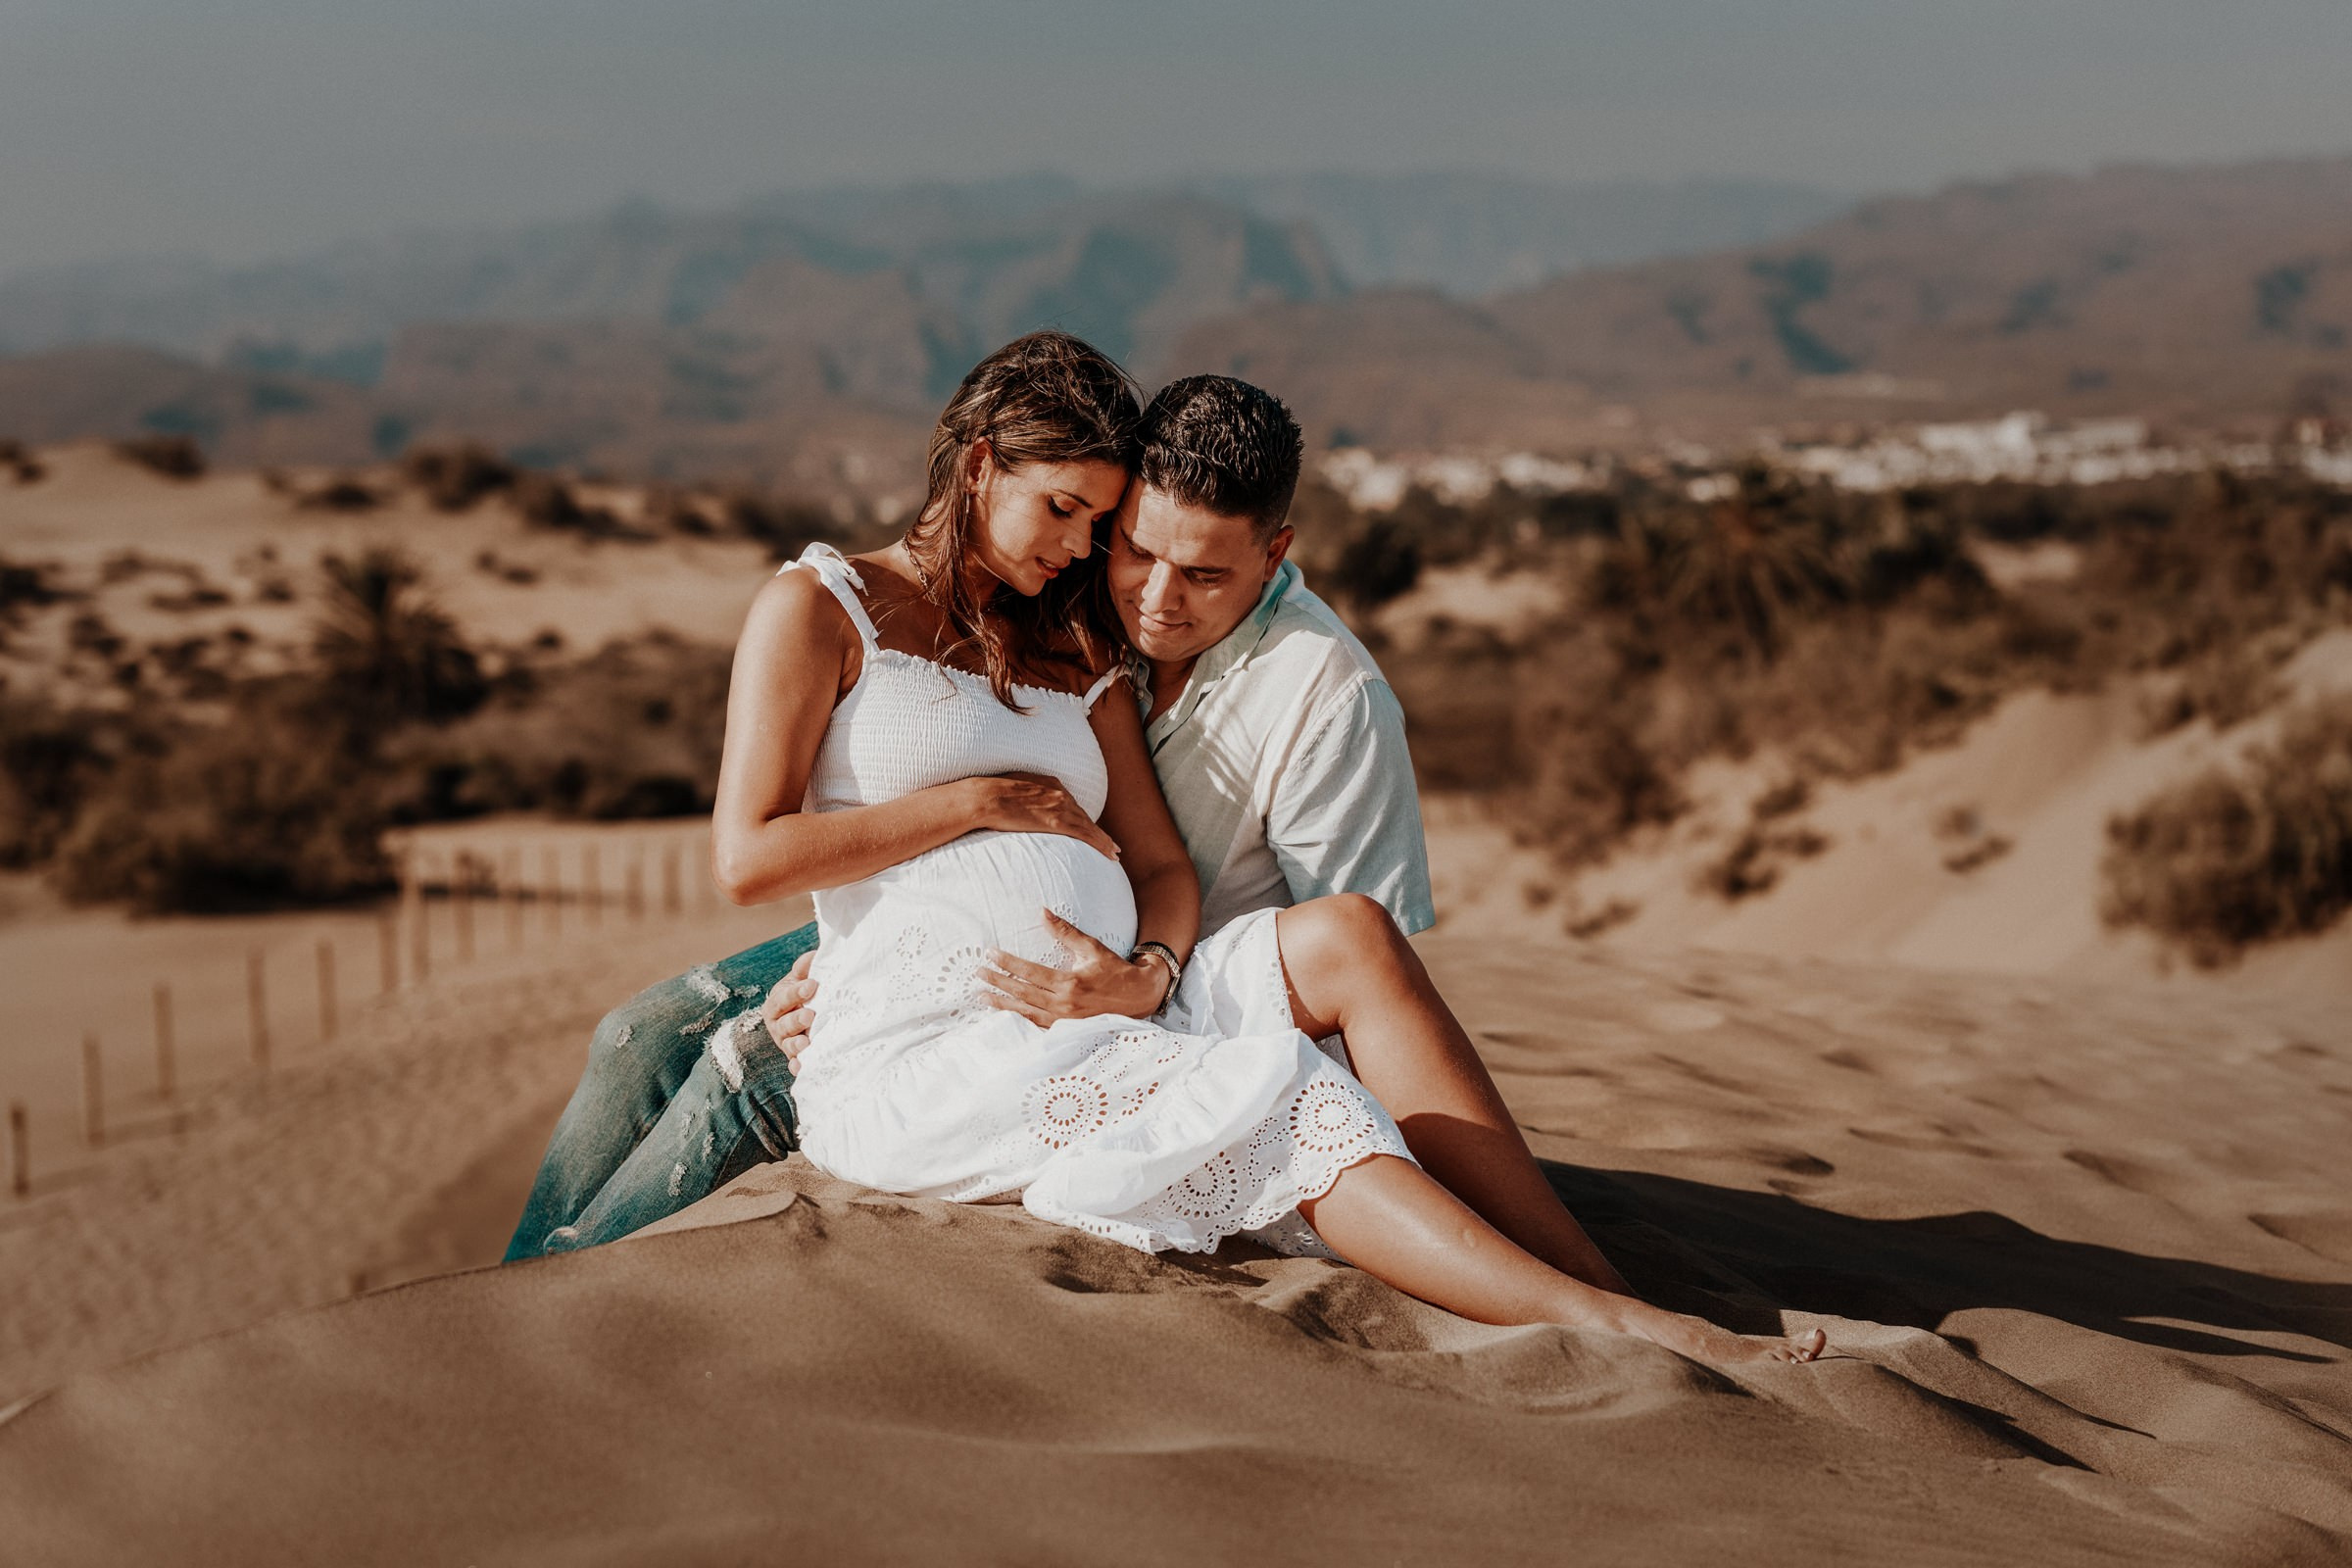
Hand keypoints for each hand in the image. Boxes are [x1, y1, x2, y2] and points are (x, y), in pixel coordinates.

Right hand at [762, 950, 818, 1065]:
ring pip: (788, 1045)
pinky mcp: (796, 1057)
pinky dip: (798, 1067)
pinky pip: (795, 1064)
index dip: (795, 992)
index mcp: (776, 1004)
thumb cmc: (805, 993)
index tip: (812, 984)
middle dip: (795, 1020)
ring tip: (806, 1043)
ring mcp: (786, 1043)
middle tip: (810, 1014)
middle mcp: (778, 1025)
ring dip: (796, 1045)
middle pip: (783, 1024)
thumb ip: (805, 968)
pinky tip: (802, 1068)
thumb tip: (813, 956)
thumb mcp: (802, 979)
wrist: (812, 1012)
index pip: (782, 998)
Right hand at [969, 773, 1120, 861]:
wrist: (986, 797)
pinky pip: (1086, 835)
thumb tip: (1014, 808)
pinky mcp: (1058, 821)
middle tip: (1108, 843)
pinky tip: (1110, 853)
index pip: (1070, 804)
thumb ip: (1020, 798)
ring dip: (1104, 840)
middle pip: (1083, 815)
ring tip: (1113, 852)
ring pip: (1089, 826)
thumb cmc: (989, 796)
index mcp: (1049, 783)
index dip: (1080, 817)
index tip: (1086, 826)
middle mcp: (1059, 793)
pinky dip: (1101, 844)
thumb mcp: (1009, 789)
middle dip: (1095, 829)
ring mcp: (1060, 807)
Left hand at [979, 910, 1167, 1025]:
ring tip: (982, 997)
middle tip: (978, 974)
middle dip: (997, 982)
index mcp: (1069, 983)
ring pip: (1025, 1013)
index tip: (989, 955)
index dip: (1007, 963)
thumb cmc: (1115, 970)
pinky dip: (1019, 1021)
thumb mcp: (1091, 947)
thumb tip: (1042, 912)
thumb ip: (1065, 932)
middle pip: (1022, 993)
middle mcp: (1064, 1004)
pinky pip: (1037, 1026)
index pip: (1029, 972)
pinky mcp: (1067, 1030)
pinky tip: (1005, 1015)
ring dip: (1002, 1005)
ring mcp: (1065, 1021)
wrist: (1138, 997)